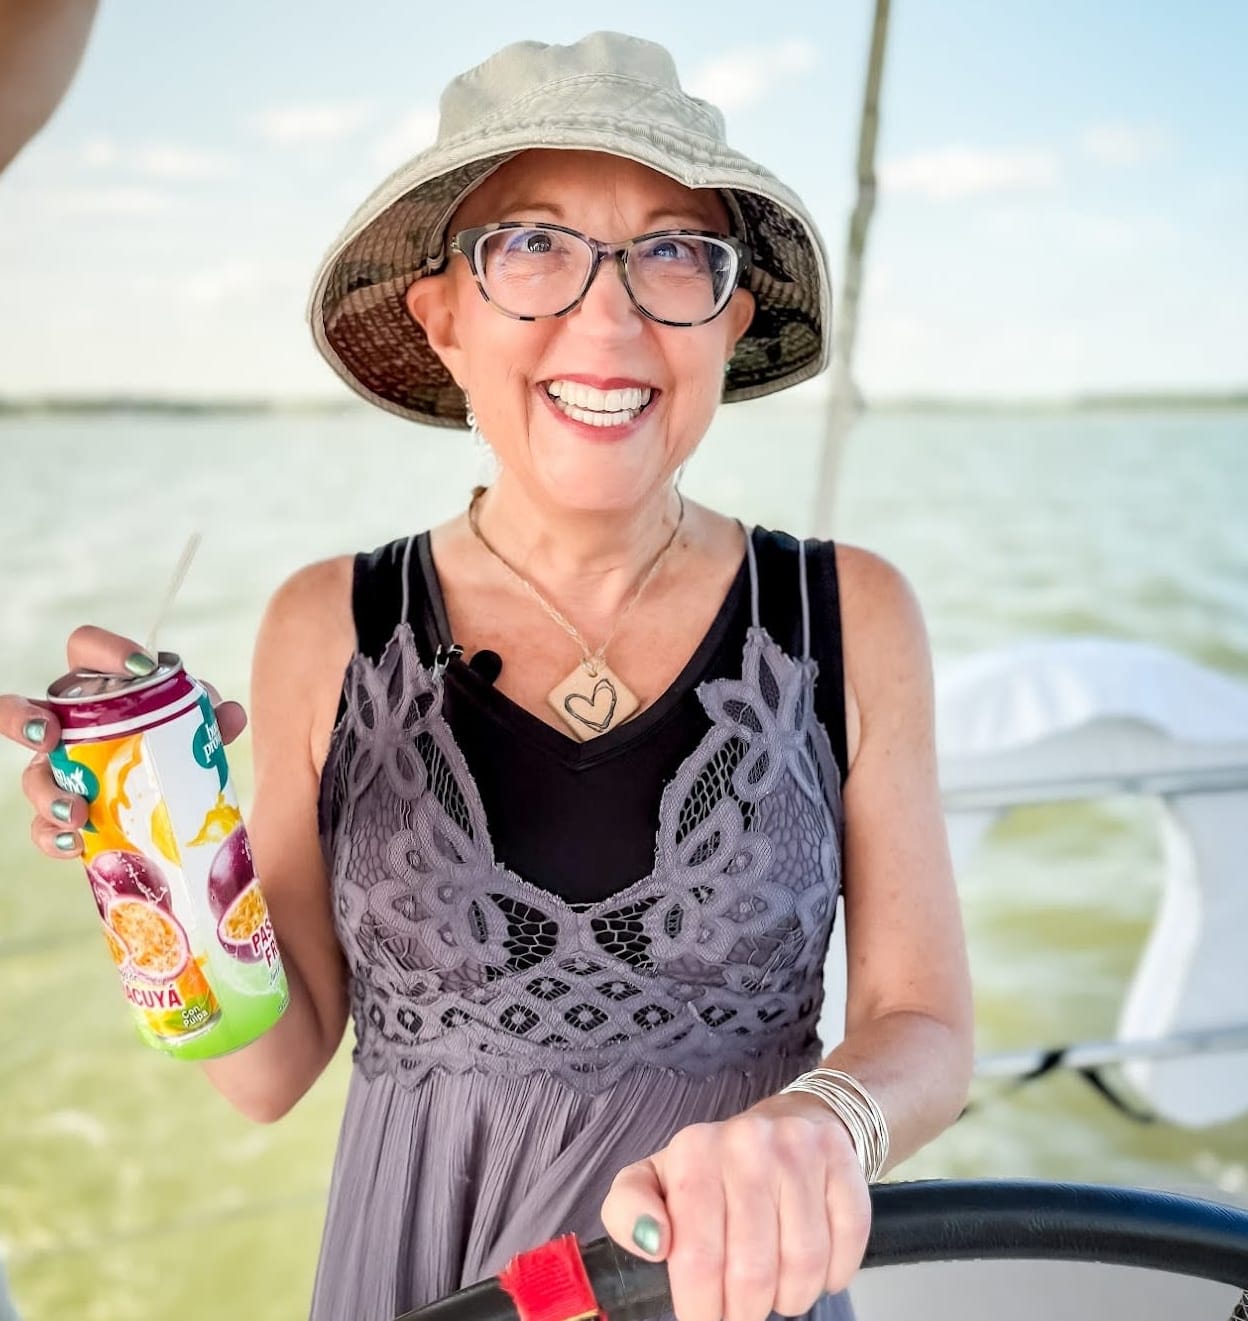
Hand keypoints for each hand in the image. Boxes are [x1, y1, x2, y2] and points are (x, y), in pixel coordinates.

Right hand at [0, 625, 246, 858]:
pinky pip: (44, 826)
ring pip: (32, 776)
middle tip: (49, 736)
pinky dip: (53, 838)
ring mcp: (58, 768)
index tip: (142, 667)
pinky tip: (75, 844)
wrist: (174, 793)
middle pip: (21, 710)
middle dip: (23, 720)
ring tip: (77, 812)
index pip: (85, 649)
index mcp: (99, 688)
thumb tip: (231, 716)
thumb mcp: (195, 726)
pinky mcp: (63, 811)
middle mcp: (66, 724)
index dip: (105, 649)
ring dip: (48, 794)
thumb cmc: (176, 740)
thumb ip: (210, 719)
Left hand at [601, 1091, 871, 1320]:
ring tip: (776, 1292)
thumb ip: (628, 1211)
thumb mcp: (656, 1181)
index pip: (696, 1257)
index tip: (705, 1319)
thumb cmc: (716, 1169)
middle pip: (752, 1270)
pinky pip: (846, 1241)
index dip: (701, 1308)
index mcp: (693, 1151)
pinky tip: (814, 1270)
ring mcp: (798, 1147)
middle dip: (745, 1312)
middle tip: (741, 1313)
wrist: (787, 1123)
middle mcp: (746, 1142)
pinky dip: (832, 1273)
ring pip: (803, 1262)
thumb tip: (652, 1243)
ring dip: (790, 1297)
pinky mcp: (841, 1158)